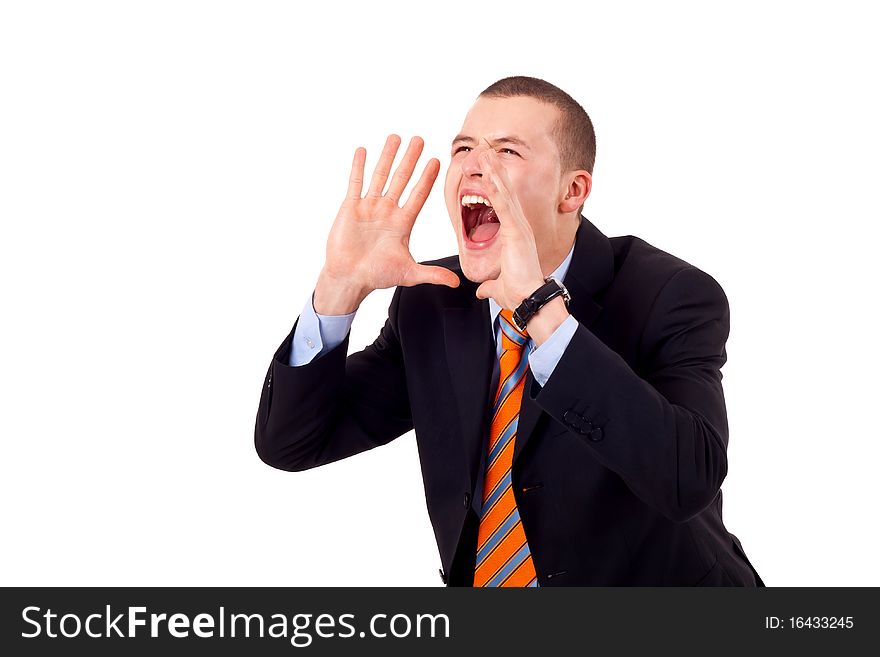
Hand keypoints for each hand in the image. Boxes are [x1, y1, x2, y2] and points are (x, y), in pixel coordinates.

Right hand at [314, 135, 459, 313]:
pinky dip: (359, 167)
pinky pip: (355, 183)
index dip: (427, 178)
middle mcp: (388, 211)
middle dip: (410, 160)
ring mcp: (369, 207)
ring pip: (380, 176)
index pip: (418, 195)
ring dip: (387, 157)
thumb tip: (456, 283)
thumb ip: (432, 274)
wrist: (349, 278)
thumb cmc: (377, 275)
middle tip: (419, 139)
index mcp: (403, 223)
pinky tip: (363, 151)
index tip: (436, 161)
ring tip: (396, 137)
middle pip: (401, 179)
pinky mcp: (351, 208)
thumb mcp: (408, 273)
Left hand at [473, 148, 545, 309]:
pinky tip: (486, 175)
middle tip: (486, 148)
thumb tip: (482, 292)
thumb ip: (489, 287)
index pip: (502, 204)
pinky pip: (502, 206)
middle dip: (495, 169)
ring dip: (494, 171)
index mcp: (514, 234)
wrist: (529, 300)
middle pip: (505, 191)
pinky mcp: (515, 231)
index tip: (486, 169)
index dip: (494, 185)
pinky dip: (494, 189)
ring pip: (504, 193)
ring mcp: (518, 227)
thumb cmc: (518, 294)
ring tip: (485, 151)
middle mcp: (519, 226)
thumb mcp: (497, 288)